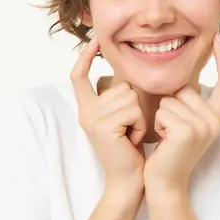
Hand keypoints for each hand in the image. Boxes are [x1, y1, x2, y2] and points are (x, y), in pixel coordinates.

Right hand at [70, 37, 146, 190]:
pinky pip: (133, 109)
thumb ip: (118, 98)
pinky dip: (140, 124)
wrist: (128, 180)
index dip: (85, 56)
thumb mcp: (121, 119)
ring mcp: (91, 118)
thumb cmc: (130, 149)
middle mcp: (85, 111)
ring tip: (131, 134)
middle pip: (120, 85)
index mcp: (87, 108)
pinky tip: (132, 140)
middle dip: (134, 106)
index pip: (78, 76)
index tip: (94, 40)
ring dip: (139, 116)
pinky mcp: (103, 126)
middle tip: (129, 129)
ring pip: (129, 95)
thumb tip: (126, 78)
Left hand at [143, 32, 219, 191]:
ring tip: (166, 136)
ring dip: (161, 115)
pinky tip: (162, 140)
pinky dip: (156, 122)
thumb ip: (187, 99)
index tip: (217, 36)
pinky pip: (163, 110)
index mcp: (217, 116)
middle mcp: (215, 120)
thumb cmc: (169, 149)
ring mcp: (204, 126)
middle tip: (171, 130)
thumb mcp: (183, 120)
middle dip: (170, 103)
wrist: (164, 181)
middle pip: (186, 88)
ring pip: (170, 98)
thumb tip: (180, 72)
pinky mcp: (188, 131)